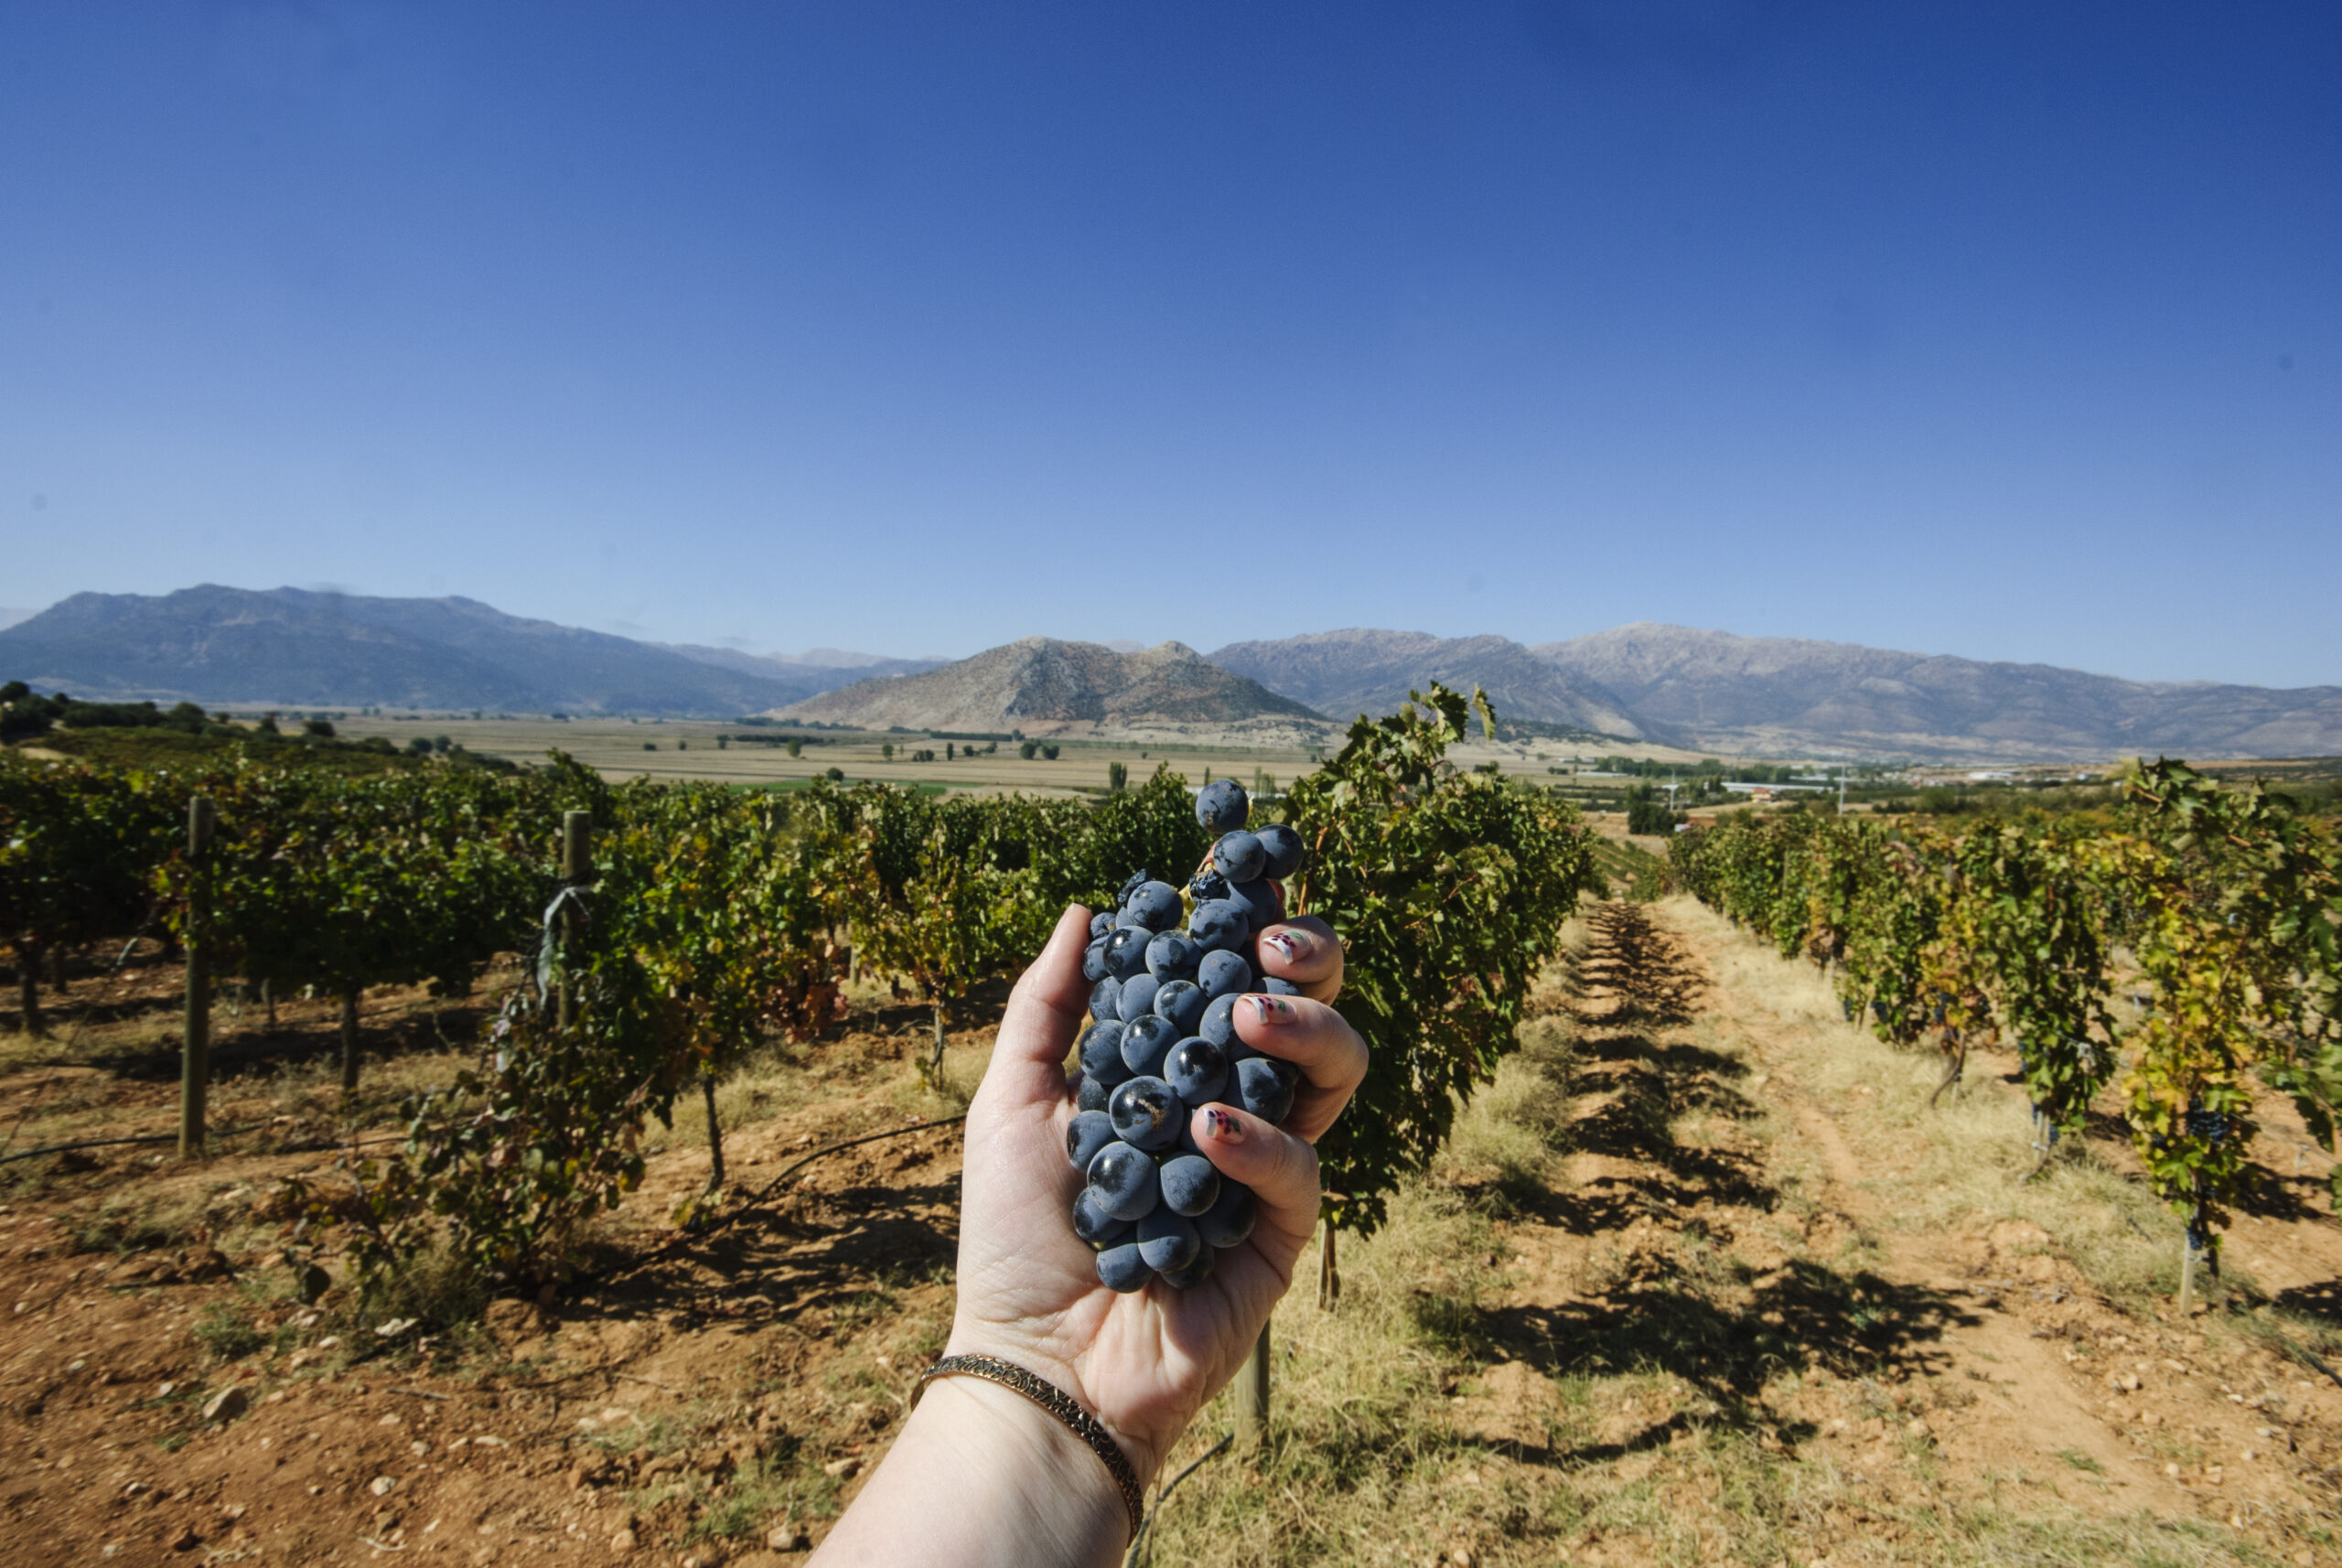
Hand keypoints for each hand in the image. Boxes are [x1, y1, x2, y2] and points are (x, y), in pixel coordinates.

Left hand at [945, 905, 1365, 1484]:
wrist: (1036, 1361)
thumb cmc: (1014, 1237)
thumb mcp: (1009, 1102)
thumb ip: (1045, 1006)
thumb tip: (1085, 909)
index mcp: (1172, 1069)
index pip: (1229, 978)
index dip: (1250, 924)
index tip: (1244, 875)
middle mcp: (1229, 1106)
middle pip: (1309, 1012)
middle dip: (1310, 960)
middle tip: (1271, 943)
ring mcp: (1262, 1169)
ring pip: (1335, 1075)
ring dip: (1306, 1028)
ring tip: (1249, 1016)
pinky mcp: (1281, 1234)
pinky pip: (1300, 1170)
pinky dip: (1258, 1140)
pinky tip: (1208, 1131)